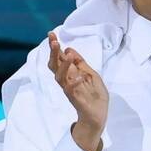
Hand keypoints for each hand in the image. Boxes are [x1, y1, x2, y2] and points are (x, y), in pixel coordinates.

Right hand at [48, 32, 108, 150]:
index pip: (60, 58)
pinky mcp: (75, 99)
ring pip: (60, 76)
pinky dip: (74, 82)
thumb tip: (69, 49)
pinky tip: (79, 76)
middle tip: (53, 41)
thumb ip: (81, 64)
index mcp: (71, 74)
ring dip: (63, 65)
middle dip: (53, 53)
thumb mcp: (91, 75)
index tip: (51, 34)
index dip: (55, 47)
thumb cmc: (95, 96)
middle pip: (55, 65)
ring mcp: (70, 90)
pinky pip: (70, 90)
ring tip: (68, 54)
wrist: (98, 116)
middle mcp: (67, 81)